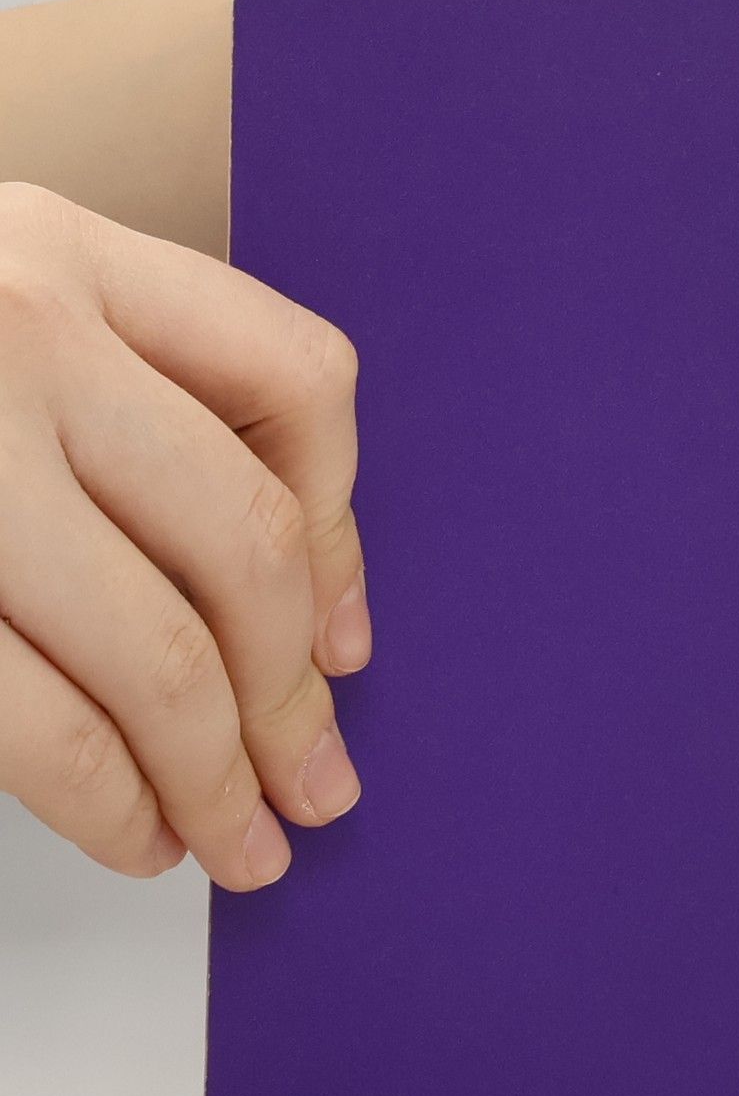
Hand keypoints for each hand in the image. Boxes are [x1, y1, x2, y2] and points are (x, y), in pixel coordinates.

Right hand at [0, 183, 368, 886]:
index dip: (347, 534)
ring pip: (163, 651)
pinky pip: (44, 720)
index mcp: (55, 248)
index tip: (347, 646)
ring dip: (222, 776)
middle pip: (247, 544)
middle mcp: (12, 329)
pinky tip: (140, 834)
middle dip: (295, 699)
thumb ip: (113, 401)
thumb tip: (300, 605)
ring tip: (242, 846)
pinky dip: (113, 801)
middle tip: (318, 791)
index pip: (295, 379)